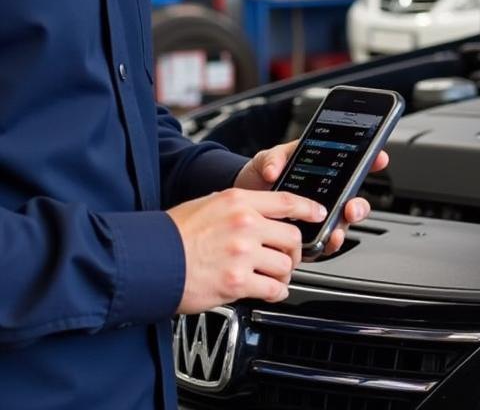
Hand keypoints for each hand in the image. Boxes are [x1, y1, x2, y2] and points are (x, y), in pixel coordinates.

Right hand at [167, 188, 325, 312]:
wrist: (147, 260)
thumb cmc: (172, 234)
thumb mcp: (208, 204)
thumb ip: (237, 206)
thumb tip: (257, 212)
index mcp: (239, 201)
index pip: (286, 201)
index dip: (308, 209)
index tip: (318, 214)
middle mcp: (245, 224)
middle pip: (292, 237)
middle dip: (295, 251)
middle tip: (289, 257)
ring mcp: (242, 254)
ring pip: (284, 265)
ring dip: (284, 274)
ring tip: (275, 277)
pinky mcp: (236, 282)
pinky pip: (272, 288)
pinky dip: (276, 292)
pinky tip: (270, 292)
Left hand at [235, 141, 389, 256]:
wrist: (239, 200)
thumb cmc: (258, 177)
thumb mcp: (267, 160)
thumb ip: (273, 159)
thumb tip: (274, 169)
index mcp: (322, 172)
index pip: (351, 167)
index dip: (370, 162)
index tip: (379, 159)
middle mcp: (324, 197)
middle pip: (352, 202)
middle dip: (358, 205)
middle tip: (351, 206)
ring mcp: (317, 219)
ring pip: (340, 226)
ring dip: (343, 228)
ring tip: (337, 228)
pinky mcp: (305, 239)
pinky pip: (322, 245)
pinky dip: (326, 244)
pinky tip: (324, 241)